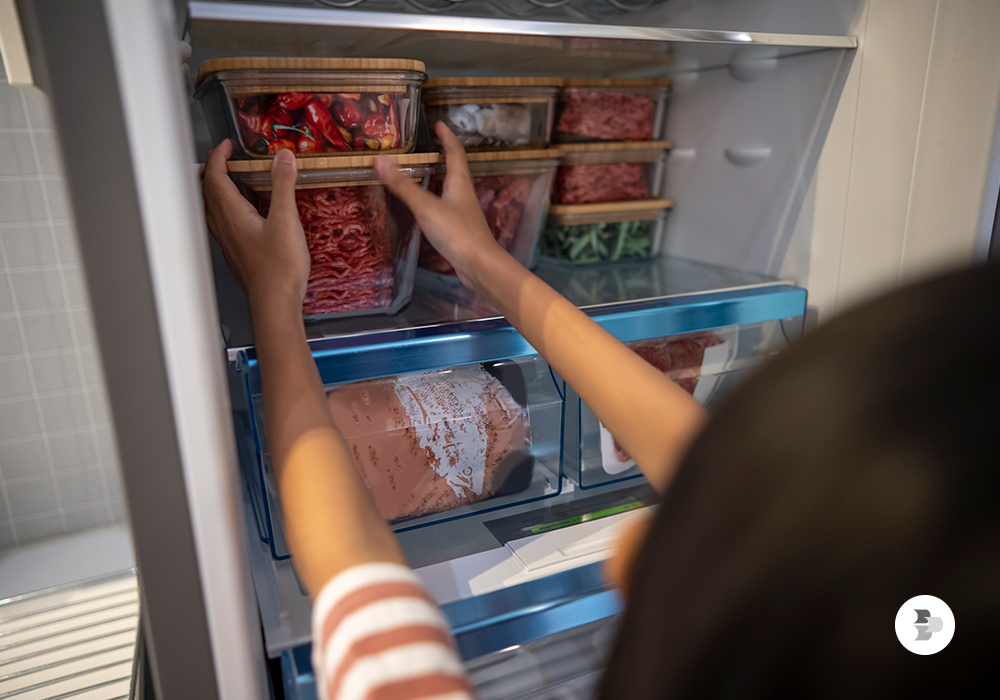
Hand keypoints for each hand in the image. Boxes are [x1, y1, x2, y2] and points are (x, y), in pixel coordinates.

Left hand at [203, 140, 309, 311]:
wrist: (276, 302)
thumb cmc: (279, 268)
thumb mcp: (287, 220)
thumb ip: (283, 185)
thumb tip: (282, 158)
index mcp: (232, 214)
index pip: (215, 177)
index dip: (219, 157)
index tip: (227, 145)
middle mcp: (224, 227)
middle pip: (208, 192)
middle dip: (213, 170)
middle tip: (223, 158)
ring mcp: (229, 242)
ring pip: (212, 209)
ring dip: (216, 190)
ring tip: (229, 181)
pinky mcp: (237, 254)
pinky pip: (223, 224)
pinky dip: (227, 208)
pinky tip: (244, 213)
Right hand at [375, 122, 501, 288]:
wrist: (479, 265)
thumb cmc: (457, 233)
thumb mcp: (426, 207)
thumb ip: (403, 185)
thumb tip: (380, 160)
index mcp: (459, 182)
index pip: (454, 153)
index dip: (447, 137)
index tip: (439, 124)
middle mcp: (464, 194)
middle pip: (456, 169)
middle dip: (445, 155)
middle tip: (432, 145)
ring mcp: (463, 212)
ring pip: (452, 188)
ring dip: (441, 177)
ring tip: (427, 172)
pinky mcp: (460, 229)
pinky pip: (448, 206)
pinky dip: (437, 199)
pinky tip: (429, 207)